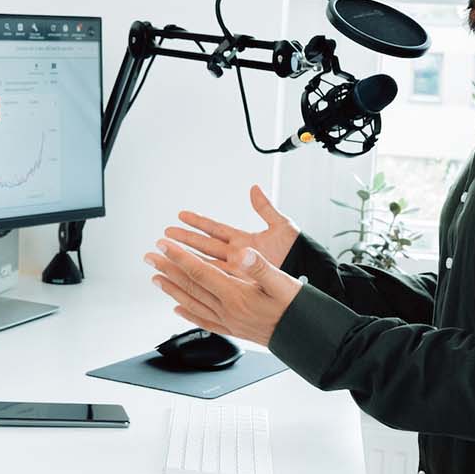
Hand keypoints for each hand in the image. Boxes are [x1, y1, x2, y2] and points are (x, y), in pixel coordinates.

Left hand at [144, 239, 300, 347]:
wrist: (307, 338)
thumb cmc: (298, 308)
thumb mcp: (284, 283)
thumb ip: (261, 267)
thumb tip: (245, 253)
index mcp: (237, 295)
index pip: (200, 272)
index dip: (179, 256)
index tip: (163, 244)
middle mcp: (228, 310)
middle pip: (190, 286)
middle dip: (168, 268)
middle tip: (150, 256)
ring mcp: (229, 321)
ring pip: (192, 303)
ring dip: (172, 289)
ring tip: (156, 278)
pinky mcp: (234, 330)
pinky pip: (204, 320)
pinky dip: (188, 313)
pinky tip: (178, 309)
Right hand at [167, 184, 299, 271]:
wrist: (309, 274)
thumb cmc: (298, 251)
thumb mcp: (281, 225)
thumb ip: (265, 208)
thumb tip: (254, 189)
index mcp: (244, 240)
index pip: (215, 228)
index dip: (198, 222)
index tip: (181, 215)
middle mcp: (237, 256)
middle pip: (204, 246)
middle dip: (184, 239)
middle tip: (165, 235)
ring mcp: (237, 271)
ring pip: (205, 263)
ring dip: (186, 258)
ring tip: (167, 253)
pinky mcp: (240, 284)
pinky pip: (215, 281)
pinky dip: (200, 279)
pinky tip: (184, 279)